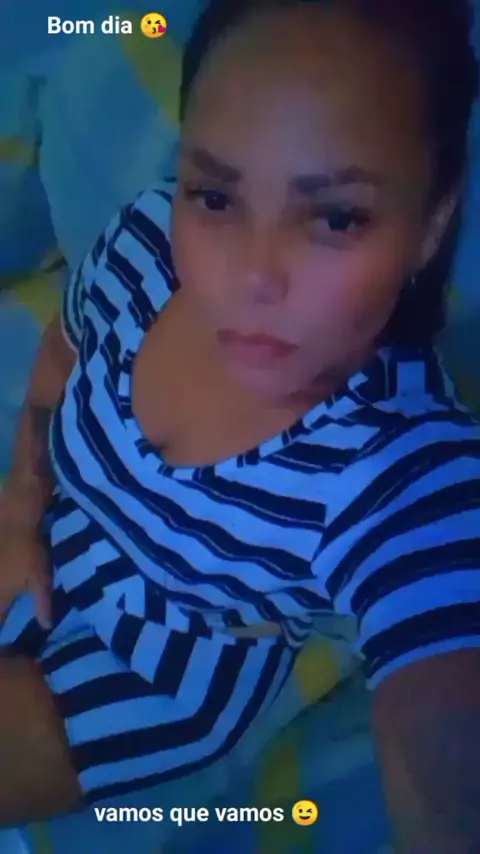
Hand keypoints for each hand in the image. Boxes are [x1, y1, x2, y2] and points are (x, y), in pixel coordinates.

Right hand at [0, 493, 51, 628]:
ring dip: (0, 596)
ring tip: (7, 591)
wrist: (14, 519)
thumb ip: (43, 604)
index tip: (6, 629)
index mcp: (0, 597)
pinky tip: (3, 573)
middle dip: (0, 610)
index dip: (2, 625)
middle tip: (7, 610)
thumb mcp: (41, 580)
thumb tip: (46, 626)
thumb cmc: (30, 551)